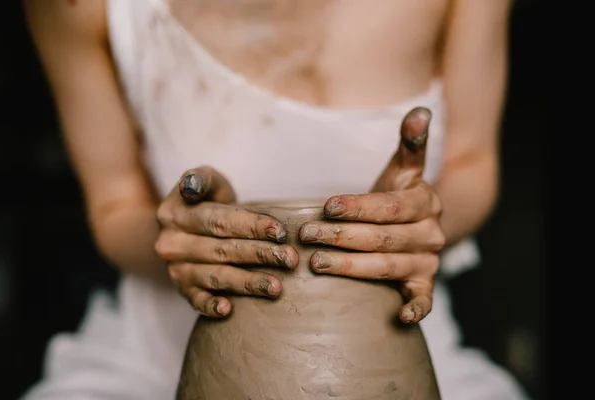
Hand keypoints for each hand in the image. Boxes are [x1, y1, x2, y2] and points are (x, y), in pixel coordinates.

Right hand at [155, 166, 297, 317]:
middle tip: (289, 259)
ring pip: (216, 277)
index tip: (280, 231)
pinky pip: (196, 301)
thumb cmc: (207, 201)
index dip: (250, 226)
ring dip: (247, 283)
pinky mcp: (182, 290)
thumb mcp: (205, 182)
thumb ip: (202, 179)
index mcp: (174, 214)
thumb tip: (192, 185)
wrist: (185, 228)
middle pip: (222, 250)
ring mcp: (176, 269)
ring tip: (276, 287)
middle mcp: (171, 243)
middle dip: (259, 255)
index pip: (217, 221)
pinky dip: (211, 306)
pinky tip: (228, 310)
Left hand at [299, 107, 444, 323]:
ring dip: (352, 267)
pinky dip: (415, 309)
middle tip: (307, 235)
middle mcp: (431, 233)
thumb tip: (420, 110)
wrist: (412, 229)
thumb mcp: (401, 171)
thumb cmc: (394, 198)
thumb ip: (409, 144)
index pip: (389, 206)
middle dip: (342, 237)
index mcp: (425, 201)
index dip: (357, 207)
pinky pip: (423, 300)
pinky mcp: (424, 286)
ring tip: (316, 264)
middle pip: (383, 238)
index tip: (325, 206)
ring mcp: (428, 262)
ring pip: (389, 267)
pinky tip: (400, 317)